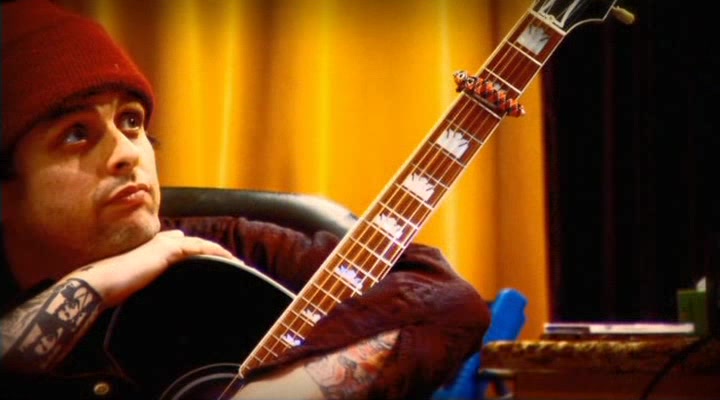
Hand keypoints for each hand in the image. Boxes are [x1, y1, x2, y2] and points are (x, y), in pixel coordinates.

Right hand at [64, 230, 235, 307]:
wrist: (100, 283)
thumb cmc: (114, 289)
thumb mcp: (139, 286)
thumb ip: (152, 281)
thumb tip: (167, 291)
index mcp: (157, 250)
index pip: (188, 249)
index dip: (206, 256)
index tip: (222, 267)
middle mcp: (163, 242)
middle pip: (199, 246)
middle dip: (219, 254)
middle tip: (239, 265)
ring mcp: (166, 244)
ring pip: (204, 245)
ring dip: (224, 254)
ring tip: (241, 264)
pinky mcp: (168, 249)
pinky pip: (201, 248)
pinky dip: (217, 253)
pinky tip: (231, 261)